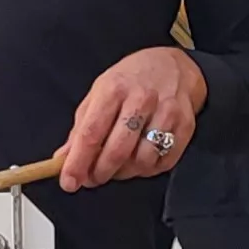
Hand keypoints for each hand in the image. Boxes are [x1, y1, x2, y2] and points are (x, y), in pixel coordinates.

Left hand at [59, 46, 202, 190]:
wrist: (174, 66)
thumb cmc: (132, 80)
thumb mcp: (99, 93)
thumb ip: (81, 128)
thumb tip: (63, 159)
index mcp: (113, 89)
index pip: (91, 133)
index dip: (78, 162)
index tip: (69, 182)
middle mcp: (141, 99)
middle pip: (117, 151)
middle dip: (100, 173)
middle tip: (92, 178)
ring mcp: (166, 113)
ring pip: (141, 161)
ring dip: (124, 173)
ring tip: (116, 166)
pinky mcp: (185, 126)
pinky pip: (162, 162)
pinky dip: (146, 169)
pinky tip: (139, 159)